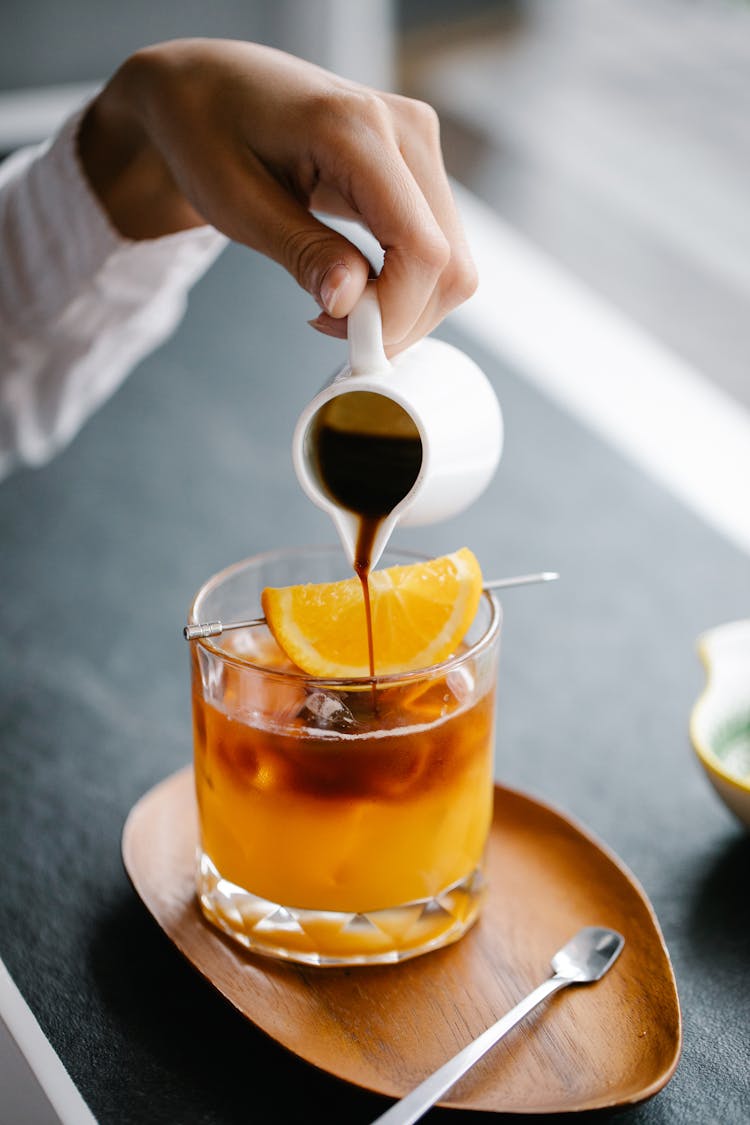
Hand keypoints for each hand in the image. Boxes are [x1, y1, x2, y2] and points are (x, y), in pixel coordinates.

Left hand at [78, 38, 476, 352]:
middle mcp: (405, 128)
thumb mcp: (237, 204)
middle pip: (450, 264)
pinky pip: (438, 247)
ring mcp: (419, 142)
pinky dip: (406, 285)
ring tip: (340, 304)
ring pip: (452, 264)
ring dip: (404, 307)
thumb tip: (350, 305)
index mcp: (356, 127)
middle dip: (401, 319)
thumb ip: (302, 253)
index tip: (342, 337)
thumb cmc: (208, 133)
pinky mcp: (418, 163)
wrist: (209, 86)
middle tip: (336, 329)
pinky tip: (357, 284)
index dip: (393, 313)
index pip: (421, 248)